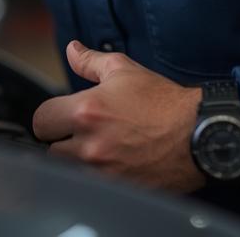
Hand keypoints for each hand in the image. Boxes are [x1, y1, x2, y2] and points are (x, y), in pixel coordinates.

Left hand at [32, 39, 204, 193]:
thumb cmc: (162, 102)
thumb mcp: (124, 70)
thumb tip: (72, 49)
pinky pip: (92, 187)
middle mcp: (90, 145)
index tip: (62, 116)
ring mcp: (104, 173)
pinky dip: (97, 177)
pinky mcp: (119, 191)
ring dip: (77, 161)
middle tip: (82, 132)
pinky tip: (112, 164)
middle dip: (63, 140)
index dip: (51, 116)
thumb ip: (90, 61)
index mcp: (87, 111)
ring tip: (98, 148)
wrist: (197, 133)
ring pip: (69, 171)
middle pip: (51, 150)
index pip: (41, 120)